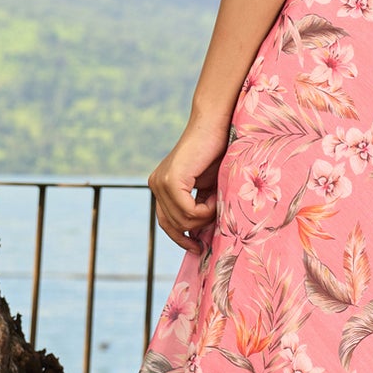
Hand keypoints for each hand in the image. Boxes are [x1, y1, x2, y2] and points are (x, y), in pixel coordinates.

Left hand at [149, 115, 228, 254]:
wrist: (215, 125)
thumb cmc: (216, 153)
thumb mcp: (206, 188)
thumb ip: (199, 207)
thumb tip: (201, 237)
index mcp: (160, 187)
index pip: (165, 223)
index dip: (181, 238)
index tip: (197, 248)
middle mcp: (155, 185)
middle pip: (174, 224)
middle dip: (199, 225)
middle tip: (217, 211)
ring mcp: (160, 182)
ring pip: (182, 220)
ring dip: (205, 216)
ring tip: (217, 199)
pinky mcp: (170, 180)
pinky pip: (188, 211)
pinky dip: (205, 210)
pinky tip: (214, 196)